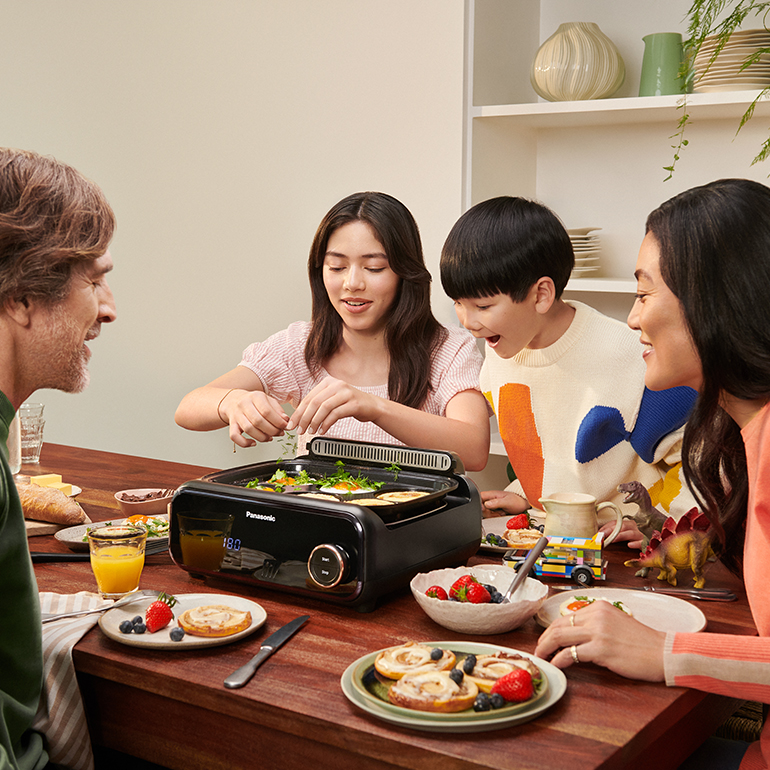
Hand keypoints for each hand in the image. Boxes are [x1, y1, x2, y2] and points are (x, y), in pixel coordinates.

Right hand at [220, 389, 288, 446]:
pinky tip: (254, 443)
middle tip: (279, 433)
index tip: (285, 426)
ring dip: (262, 437)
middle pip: (258, 421)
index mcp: (256, 396)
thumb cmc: (254, 402)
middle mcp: (244, 404)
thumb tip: (286, 420)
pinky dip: (244, 443)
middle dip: (272, 430)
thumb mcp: (268, 400)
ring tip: (270, 438)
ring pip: (248, 429)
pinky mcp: (232, 424)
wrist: (233, 401)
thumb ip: (278, 410)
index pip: (267, 411)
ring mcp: (236, 415)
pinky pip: (234, 436)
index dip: (278, 421)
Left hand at [287, 377, 379, 434]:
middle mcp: (337, 385)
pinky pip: (335, 414)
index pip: (308, 398)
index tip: (292, 424)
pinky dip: (326, 424)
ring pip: (324, 408)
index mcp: (328, 382)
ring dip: (314, 422)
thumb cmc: (350, 404)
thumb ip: (318, 403)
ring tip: (310, 431)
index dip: (298, 412)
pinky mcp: (354, 403)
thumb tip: (300, 416)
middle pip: (314, 403)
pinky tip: (322, 430)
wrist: (372, 406)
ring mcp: (346, 393)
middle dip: (304, 418)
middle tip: (299, 430)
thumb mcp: (333, 399)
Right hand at [481, 489, 528, 515]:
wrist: (524, 506)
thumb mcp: (507, 502)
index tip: (484, 509)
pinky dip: (495, 517)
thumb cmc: (517, 501)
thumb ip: (496, 503)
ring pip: (485, 512)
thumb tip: (486, 504)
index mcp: (492, 494)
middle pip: (481, 506)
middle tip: (496, 512)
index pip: (479, 497)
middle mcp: (491, 499)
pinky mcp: (495, 510)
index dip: (479, 503)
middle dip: (487, 512)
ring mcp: (493, 505)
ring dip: (492, 515)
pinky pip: (490, 515)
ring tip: (500, 513)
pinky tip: (501, 515)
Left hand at [534, 601, 665, 681]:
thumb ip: (595, 624)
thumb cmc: (642, 642)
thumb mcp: (615, 622)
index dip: (552, 629)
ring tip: (542, 657)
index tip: (546, 639)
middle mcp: (596, 615)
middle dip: (544, 638)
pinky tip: (556, 664)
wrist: (663, 652)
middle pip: (559, 625)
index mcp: (599, 607)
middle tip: (539, 649)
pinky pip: (570, 653)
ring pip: (560, 636)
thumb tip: (574, 634)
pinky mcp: (601, 649)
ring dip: (546, 648)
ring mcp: (598, 631)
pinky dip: (558, 659)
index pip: (566, 616)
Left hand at [599, 518, 644, 550]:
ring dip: (621, 536)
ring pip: (631, 533)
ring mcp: (640, 536)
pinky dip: (635, 543)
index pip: (616, 523)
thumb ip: (613, 535)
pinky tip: (630, 545)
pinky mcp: (645, 544)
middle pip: (623, 526)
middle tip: (602, 535)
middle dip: (611, 530)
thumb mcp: (623, 536)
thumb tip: (601, 536)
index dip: (606, 527)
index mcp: (628, 524)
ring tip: (612, 539)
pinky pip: (641, 543)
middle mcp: (634, 528)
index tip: (599, 533)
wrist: (650, 546)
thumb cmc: (633, 541)